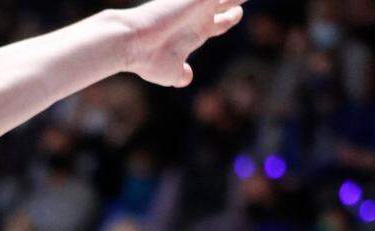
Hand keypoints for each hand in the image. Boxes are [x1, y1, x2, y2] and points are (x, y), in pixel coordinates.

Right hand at [117, 0, 245, 86]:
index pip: (221, 21)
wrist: (132, 41)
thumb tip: (186, 78)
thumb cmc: (149, 60)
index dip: (231, 17)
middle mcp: (198, 16)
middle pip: (227, 1)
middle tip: (241, 0)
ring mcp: (198, 4)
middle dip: (236, 0)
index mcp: (196, 32)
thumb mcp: (171, 73)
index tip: (238, 11)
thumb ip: (182, 74)